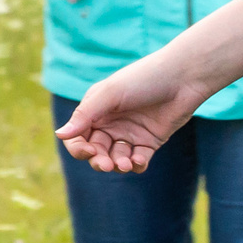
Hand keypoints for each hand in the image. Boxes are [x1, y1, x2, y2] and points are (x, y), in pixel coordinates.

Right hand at [56, 50, 213, 172]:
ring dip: (118, 165)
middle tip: (107, 164)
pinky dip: (136, 164)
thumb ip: (85, 115)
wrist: (183, 78)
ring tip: (127, 164)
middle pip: (96, 151)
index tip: (88, 151)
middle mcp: (111, 122)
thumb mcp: (110, 94)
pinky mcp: (149, 141)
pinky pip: (137, 160)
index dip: (78, 147)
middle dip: (99, 160)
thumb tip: (60, 134)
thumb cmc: (144, 79)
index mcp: (96, 109)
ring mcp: (130, 133)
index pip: (78, 136)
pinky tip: (139, 161)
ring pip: (115, 159)